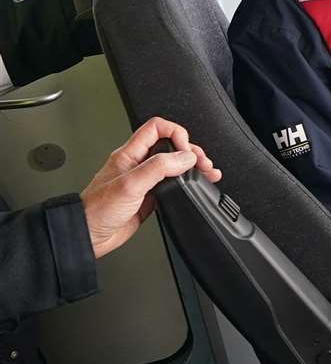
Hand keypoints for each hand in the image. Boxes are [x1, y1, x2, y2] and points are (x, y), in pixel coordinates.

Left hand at [80, 117, 221, 258]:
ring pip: (174, 165)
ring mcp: (144, 181)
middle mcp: (138, 164)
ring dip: (192, 166)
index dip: (176, 133)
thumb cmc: (98, 210)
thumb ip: (159, 167)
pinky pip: (173, 184)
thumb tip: (185, 157)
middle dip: (190, 150)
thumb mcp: (130, 184)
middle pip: (170, 145)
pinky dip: (188, 183)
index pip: (157, 128)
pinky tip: (196, 185)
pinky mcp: (150, 197)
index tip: (186, 151)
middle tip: (202, 163)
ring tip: (207, 171)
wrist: (90, 235)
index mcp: (129, 154)